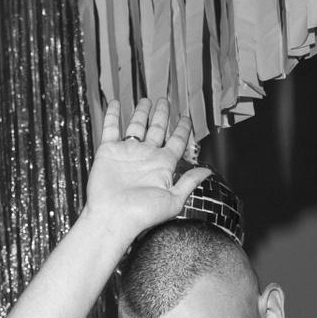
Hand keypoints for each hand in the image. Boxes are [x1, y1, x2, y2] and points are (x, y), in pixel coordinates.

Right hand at [82, 97, 212, 240]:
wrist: (113, 218)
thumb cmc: (142, 214)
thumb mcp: (174, 200)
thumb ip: (189, 182)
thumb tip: (208, 172)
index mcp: (162, 165)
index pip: (176, 141)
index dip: (182, 128)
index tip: (185, 117)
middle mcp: (145, 157)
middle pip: (157, 129)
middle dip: (161, 115)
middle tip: (164, 101)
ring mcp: (127, 153)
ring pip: (136, 126)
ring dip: (141, 112)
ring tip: (146, 100)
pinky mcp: (108, 152)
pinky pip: (110, 128)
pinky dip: (112, 115)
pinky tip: (116, 103)